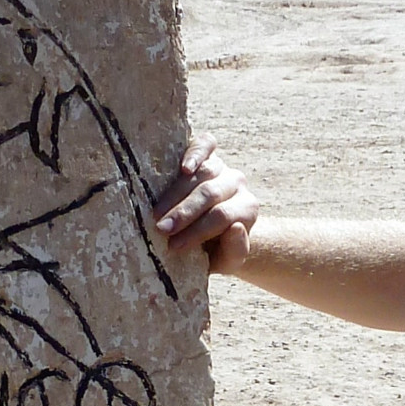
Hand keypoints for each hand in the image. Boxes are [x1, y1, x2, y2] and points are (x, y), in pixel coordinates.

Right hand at [152, 133, 259, 272]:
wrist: (213, 232)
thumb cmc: (217, 249)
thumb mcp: (228, 261)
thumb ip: (236, 251)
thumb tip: (235, 228)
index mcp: (247, 209)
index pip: (221, 217)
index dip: (196, 232)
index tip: (173, 247)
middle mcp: (238, 184)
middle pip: (210, 194)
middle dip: (184, 213)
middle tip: (161, 229)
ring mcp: (223, 166)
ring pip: (202, 173)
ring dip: (176, 194)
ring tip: (157, 213)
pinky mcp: (209, 152)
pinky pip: (206, 144)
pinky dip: (195, 153)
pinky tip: (184, 168)